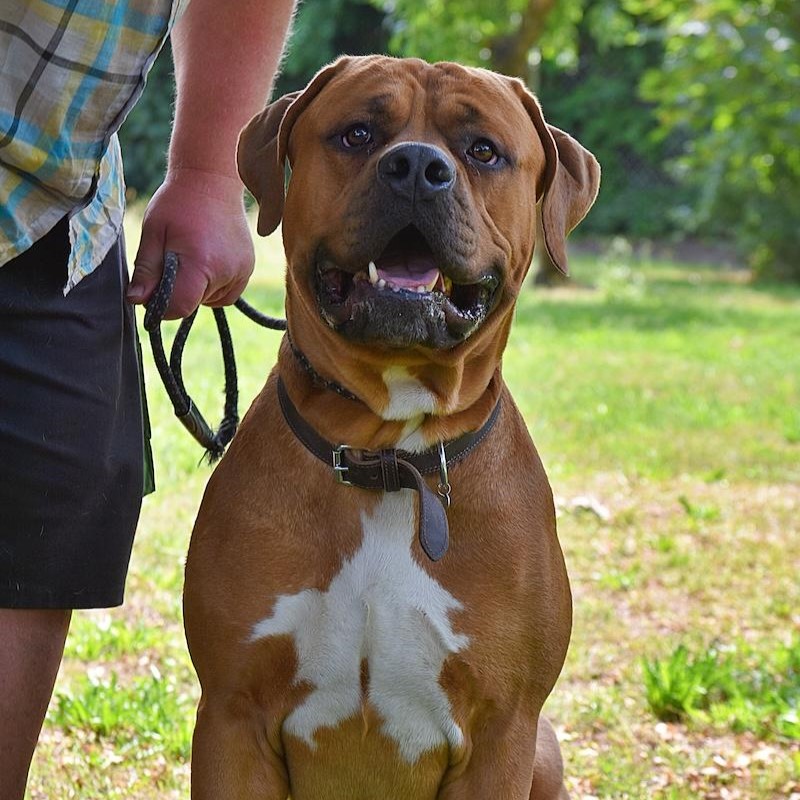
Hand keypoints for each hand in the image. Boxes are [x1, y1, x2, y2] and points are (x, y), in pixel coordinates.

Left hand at [128, 168, 254, 318]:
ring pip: (210, 300)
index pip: (180, 306)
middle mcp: (227, 271)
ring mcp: (242, 271)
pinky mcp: (248, 268)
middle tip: (173, 260)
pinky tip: (205, 262)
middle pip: (195, 303)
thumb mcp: (154, 233)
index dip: (162, 305)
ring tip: (191, 258)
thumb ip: (146, 270)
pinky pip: (227, 293)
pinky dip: (213, 286)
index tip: (153, 289)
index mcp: (201, 263)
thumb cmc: (178, 203)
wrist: (212, 180)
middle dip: (178, 291)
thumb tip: (136, 300)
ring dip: (197, 289)